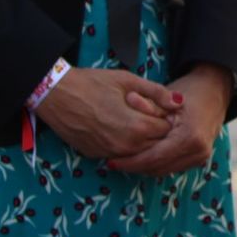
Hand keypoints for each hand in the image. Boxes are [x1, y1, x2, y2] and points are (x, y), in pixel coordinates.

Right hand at [33, 67, 178, 158]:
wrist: (56, 94)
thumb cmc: (93, 83)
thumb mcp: (129, 81)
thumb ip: (157, 93)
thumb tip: (180, 102)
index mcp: (137, 127)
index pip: (166, 130)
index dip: (166, 117)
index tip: (160, 106)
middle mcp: (124, 146)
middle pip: (155, 144)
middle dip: (156, 130)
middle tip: (148, 112)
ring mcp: (108, 153)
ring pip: (138, 152)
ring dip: (142, 140)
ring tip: (134, 119)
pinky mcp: (95, 155)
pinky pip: (120, 154)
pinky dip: (125, 145)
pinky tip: (118, 128)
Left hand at [110, 64, 233, 177]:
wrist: (216, 91)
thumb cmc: (191, 90)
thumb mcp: (168, 96)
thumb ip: (149, 104)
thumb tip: (128, 99)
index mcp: (190, 137)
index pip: (153, 159)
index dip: (130, 162)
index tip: (110, 161)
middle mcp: (199, 151)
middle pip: (157, 168)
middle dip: (134, 166)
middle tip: (113, 161)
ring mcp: (201, 156)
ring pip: (163, 171)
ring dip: (144, 167)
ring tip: (125, 159)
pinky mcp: (200, 158)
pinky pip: (172, 167)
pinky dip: (156, 164)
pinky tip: (142, 156)